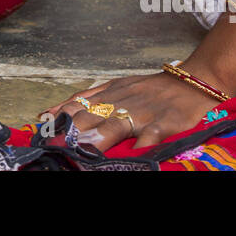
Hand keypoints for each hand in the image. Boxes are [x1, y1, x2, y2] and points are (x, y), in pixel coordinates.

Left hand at [39, 72, 224, 150]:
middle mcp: (122, 102)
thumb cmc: (152, 88)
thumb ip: (86, 99)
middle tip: (55, 146)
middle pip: (91, 117)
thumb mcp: (117, 87)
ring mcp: (143, 112)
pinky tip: (136, 153)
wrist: (193, 82)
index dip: (59, 118)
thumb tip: (50, 113)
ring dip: (99, 137)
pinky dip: (143, 144)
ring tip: (84, 150)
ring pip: (116, 125)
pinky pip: (152, 134)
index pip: (77, 105)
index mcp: (109, 93)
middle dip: (72, 132)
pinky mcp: (164, 122)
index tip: (42, 130)